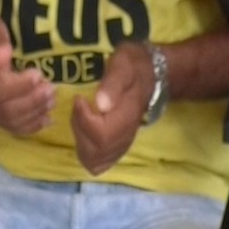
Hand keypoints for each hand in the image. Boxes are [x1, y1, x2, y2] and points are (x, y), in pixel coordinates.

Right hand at [0, 12, 55, 135]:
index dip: (21, 86)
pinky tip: (47, 118)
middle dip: (33, 101)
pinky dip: (32, 126)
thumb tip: (3, 56)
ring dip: (35, 113)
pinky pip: (12, 128)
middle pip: (6, 109)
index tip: (38, 74)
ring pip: (11, 121)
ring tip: (52, 100)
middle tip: (52, 89)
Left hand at [71, 44, 151, 173]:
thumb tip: (100, 105)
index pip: (102, 134)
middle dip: (79, 130)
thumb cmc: (132, 67)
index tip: (79, 99)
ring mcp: (122, 144)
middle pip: (96, 151)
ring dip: (80, 142)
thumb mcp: (122, 64)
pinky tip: (84, 135)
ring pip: (96, 161)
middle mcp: (126, 135)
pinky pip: (99, 164)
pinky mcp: (118, 147)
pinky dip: (86, 154)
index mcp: (128, 114)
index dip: (83, 120)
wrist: (149, 75)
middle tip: (79, 108)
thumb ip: (113, 83)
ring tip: (81, 120)